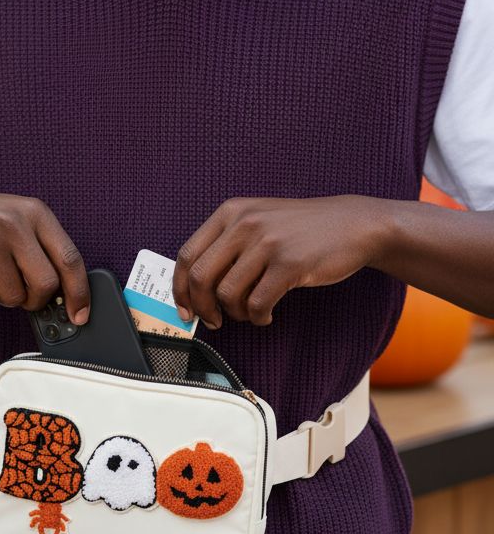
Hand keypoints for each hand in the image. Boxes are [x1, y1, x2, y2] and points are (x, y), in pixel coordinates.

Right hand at [0, 183, 89, 324]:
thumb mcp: (19, 219)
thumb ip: (44, 250)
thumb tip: (69, 300)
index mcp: (35, 212)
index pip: (70, 259)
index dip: (80, 293)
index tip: (81, 316)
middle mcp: (13, 223)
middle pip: (45, 285)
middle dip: (37, 299)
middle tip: (25, 294)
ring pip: (14, 297)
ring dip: (4, 296)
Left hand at [172, 195, 389, 328]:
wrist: (353, 224)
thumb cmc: (302, 229)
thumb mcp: (258, 221)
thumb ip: (227, 244)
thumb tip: (195, 287)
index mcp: (230, 212)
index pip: (187, 254)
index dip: (179, 288)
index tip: (184, 310)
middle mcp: (244, 223)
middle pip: (200, 277)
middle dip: (202, 308)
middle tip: (214, 321)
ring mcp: (267, 242)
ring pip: (228, 294)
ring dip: (236, 314)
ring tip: (251, 312)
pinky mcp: (290, 264)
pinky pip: (257, 304)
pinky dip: (258, 317)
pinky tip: (268, 314)